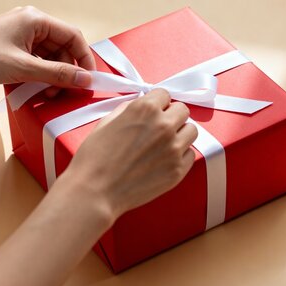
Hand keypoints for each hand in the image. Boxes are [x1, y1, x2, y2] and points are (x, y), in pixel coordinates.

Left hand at [0, 6, 94, 95]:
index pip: (72, 36)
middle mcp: (30, 24)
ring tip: (47, 94)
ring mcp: (20, 37)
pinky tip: (36, 91)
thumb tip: (85, 79)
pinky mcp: (12, 50)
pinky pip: (35, 63)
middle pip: (62, 48)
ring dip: (52, 77)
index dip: (84, 58)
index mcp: (35, 19)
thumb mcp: (24, 68)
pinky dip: (39, 77)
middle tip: (67, 92)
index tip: (89, 79)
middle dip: (66, 71)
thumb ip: (57, 74)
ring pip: (49, 58)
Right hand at [59, 89, 198, 219]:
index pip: (165, 94)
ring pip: (191, 131)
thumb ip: (130, 109)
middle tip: (159, 128)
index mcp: (145, 109)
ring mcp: (173, 148)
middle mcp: (164, 125)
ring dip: (180, 134)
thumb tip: (142, 107)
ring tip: (164, 144)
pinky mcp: (178, 170)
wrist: (94, 191)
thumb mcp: (107, 122)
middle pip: (182, 110)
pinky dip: (180, 155)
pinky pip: (190, 154)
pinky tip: (164, 160)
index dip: (157, 103)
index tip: (154, 111)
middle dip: (171, 116)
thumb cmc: (95, 158)